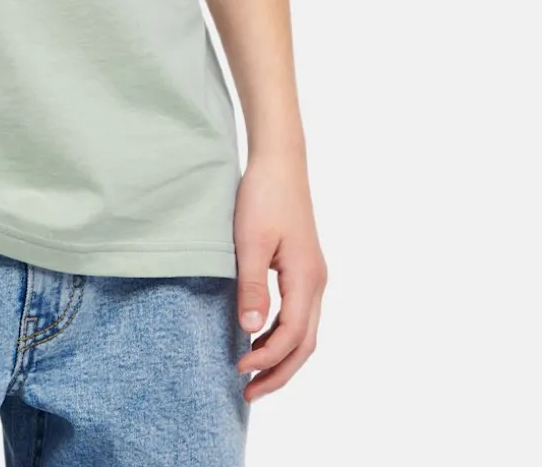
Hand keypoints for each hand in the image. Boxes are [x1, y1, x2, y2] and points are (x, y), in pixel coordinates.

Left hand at [232, 148, 326, 401]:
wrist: (279, 161)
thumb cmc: (263, 196)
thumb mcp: (250, 241)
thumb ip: (252, 286)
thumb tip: (250, 331)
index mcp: (307, 279)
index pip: (292, 336)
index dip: (267, 359)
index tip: (238, 369)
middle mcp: (317, 282)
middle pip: (305, 344)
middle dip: (279, 372)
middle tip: (249, 393)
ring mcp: (313, 275)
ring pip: (305, 332)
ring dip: (281, 356)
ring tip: (251, 373)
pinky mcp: (304, 268)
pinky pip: (298, 314)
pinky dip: (281, 334)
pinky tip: (258, 336)